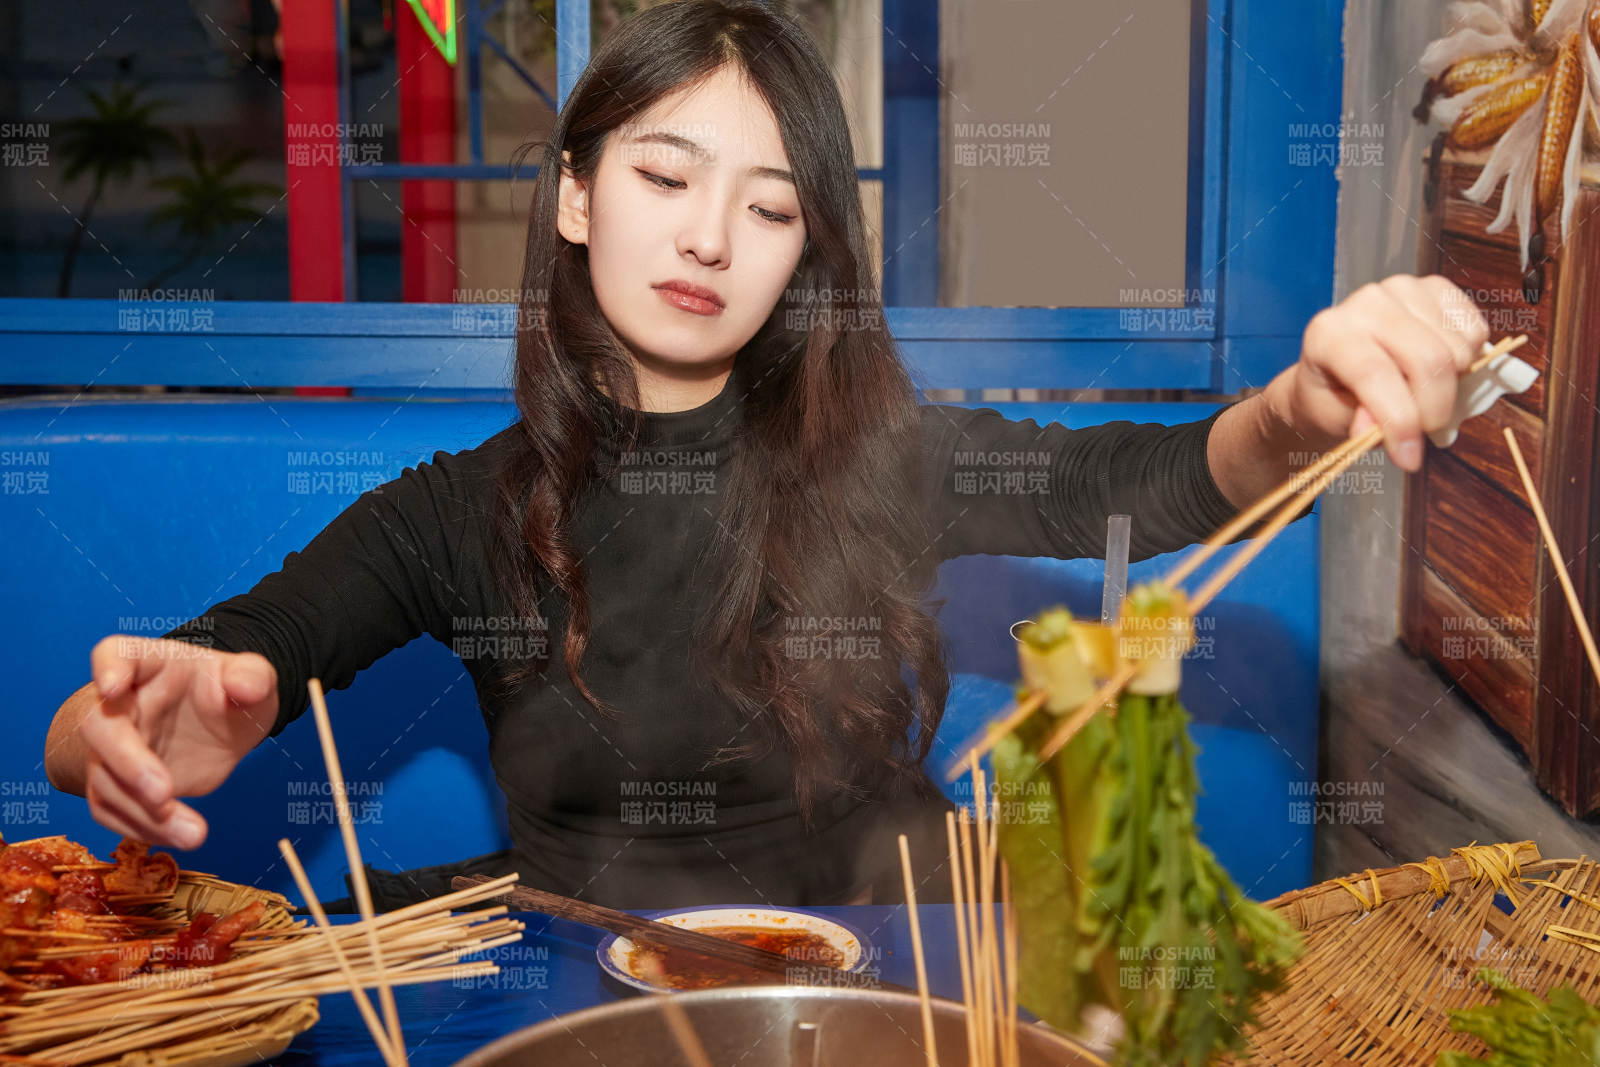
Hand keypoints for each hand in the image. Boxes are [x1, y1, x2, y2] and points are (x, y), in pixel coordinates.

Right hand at [78, 635, 277, 848]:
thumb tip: (245, 685)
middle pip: (100, 727)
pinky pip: (112, 808)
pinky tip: (177, 836)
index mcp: (151, 664)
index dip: (108, 667)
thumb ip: (253, 676)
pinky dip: (140, 828)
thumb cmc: (233, 691)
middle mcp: (122, 704)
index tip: (112, 685)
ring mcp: (117, 745)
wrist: (229, 723)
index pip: (117, 653)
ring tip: (194, 833)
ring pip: (105, 779)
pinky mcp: (121, 782)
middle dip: (126, 762)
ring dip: (141, 811)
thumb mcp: (254, 678)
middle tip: (163, 793)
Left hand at [1263, 274, 1489, 471]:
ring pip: (1459, 348)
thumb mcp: (1338, 419)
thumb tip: (1390, 432)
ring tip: (1425, 394)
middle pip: (1429, 359)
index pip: (1375, 374)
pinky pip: (1475, 331)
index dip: (1400, 421)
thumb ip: (1364, 422)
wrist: (1339, 372)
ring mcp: (1404, 288)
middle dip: (1434, 408)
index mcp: (1329, 332)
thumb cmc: (1335, 396)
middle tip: (1426, 430)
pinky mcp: (1436, 287)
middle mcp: (1366, 301)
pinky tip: (1442, 367)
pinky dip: (1469, 359)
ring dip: (1453, 385)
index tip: (1409, 459)